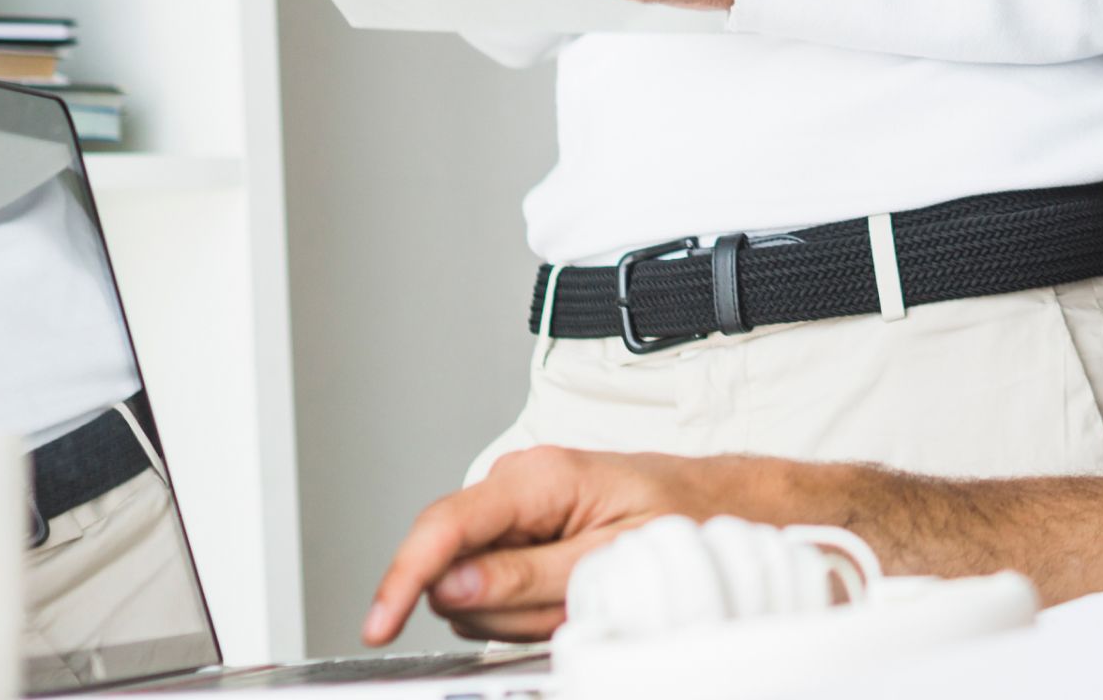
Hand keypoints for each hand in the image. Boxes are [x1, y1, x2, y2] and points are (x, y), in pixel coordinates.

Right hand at [365, 447, 815, 644]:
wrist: (721, 505)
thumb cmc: (684, 515)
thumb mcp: (612, 556)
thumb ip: (527, 577)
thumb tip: (454, 588)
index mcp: (537, 479)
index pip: (443, 527)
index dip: (404, 579)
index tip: (380, 623)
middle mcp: (516, 487)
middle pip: (456, 571)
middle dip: (505, 609)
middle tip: (572, 603)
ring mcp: (516, 512)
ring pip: (475, 591)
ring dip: (525, 613)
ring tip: (583, 592)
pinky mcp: (522, 537)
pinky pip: (498, 591)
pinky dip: (533, 609)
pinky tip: (572, 592)